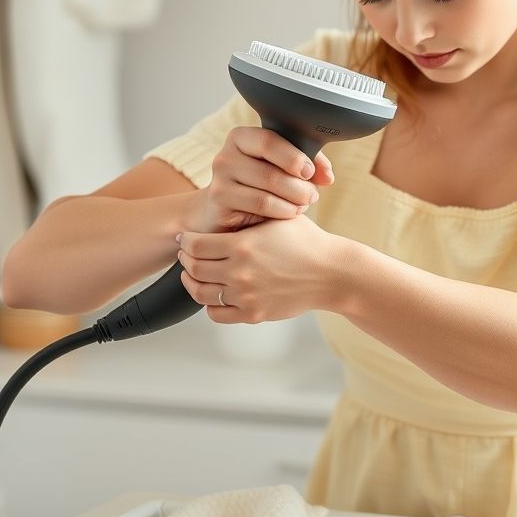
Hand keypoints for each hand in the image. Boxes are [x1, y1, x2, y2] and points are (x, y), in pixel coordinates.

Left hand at [177, 214, 339, 322]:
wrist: (331, 273)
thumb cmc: (307, 242)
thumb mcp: (277, 218)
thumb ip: (249, 214)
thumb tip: (224, 202)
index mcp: (242, 246)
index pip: (194, 245)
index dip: (186, 240)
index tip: (185, 238)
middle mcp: (239, 273)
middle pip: (194, 269)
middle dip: (186, 260)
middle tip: (187, 254)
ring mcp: (245, 296)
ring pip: (201, 293)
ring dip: (193, 283)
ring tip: (195, 274)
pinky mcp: (253, 314)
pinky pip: (216, 313)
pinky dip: (210, 304)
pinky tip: (215, 292)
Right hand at [201, 127, 334, 231]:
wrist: (225, 212)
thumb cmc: (260, 185)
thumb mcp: (283, 168)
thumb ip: (308, 164)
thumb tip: (327, 176)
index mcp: (241, 138)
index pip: (268, 140)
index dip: (294, 157)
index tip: (309, 171)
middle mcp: (225, 156)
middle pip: (270, 171)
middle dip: (299, 186)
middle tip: (313, 194)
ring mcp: (219, 181)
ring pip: (267, 191)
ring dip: (294, 200)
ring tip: (304, 204)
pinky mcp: (220, 204)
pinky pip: (261, 206)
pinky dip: (283, 211)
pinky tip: (291, 212)